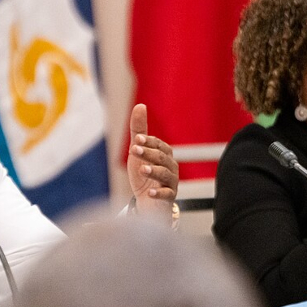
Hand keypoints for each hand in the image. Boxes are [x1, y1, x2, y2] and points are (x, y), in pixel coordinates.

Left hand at [127, 104, 178, 219]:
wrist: (147, 201)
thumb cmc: (143, 173)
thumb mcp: (138, 151)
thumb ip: (139, 130)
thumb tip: (140, 105)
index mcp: (164, 154)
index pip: (158, 145)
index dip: (148, 142)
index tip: (136, 140)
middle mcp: (170, 166)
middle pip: (162, 158)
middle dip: (149, 154)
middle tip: (134, 151)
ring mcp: (171, 182)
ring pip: (165, 175)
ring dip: (154, 171)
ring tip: (142, 170)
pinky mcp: (169, 197)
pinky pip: (167, 195)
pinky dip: (159, 193)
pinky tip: (150, 192)